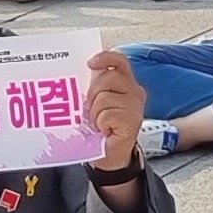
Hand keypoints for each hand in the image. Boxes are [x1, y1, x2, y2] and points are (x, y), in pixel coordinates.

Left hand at [83, 46, 144, 167]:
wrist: (109, 155)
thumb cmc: (100, 127)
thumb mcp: (95, 101)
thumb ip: (93, 86)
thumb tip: (76, 72)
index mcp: (125, 82)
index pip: (119, 61)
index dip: (106, 57)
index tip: (90, 63)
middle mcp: (134, 91)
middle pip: (108, 77)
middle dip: (93, 93)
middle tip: (91, 110)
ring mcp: (136, 106)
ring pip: (104, 97)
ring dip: (94, 113)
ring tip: (98, 123)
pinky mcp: (133, 121)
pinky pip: (107, 114)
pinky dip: (100, 123)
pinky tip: (105, 130)